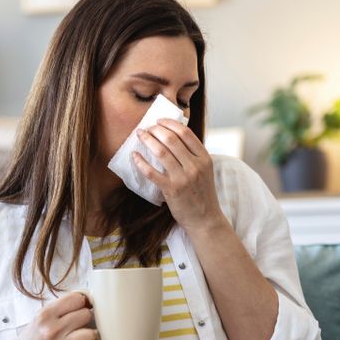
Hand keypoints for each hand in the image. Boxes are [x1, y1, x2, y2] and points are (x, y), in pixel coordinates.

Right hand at [7, 292, 99, 339]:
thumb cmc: (35, 334)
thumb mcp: (42, 315)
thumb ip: (62, 306)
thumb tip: (87, 299)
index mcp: (46, 314)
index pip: (76, 299)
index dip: (82, 301)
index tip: (81, 305)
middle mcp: (53, 329)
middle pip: (86, 315)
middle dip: (85, 316)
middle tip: (79, 321)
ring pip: (91, 333)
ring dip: (90, 332)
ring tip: (83, 333)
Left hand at [133, 118, 226, 233]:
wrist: (205, 219)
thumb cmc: (202, 194)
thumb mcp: (205, 171)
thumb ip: (194, 155)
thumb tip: (174, 136)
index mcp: (204, 158)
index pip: (186, 133)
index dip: (170, 124)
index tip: (159, 121)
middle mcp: (195, 166)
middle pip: (171, 139)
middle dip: (155, 130)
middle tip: (147, 128)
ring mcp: (183, 178)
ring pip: (161, 152)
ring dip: (147, 140)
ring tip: (140, 135)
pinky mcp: (171, 190)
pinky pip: (151, 172)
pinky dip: (141, 162)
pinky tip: (134, 156)